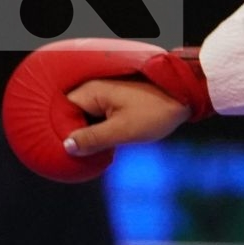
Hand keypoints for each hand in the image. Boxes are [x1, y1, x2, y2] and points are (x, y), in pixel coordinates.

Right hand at [63, 79, 188, 156]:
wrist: (185, 97)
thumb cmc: (156, 112)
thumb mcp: (123, 130)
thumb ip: (93, 139)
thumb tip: (67, 147)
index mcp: (92, 92)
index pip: (60, 111)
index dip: (58, 131)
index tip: (61, 151)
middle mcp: (94, 89)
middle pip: (69, 113)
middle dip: (69, 132)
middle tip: (71, 156)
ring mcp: (105, 94)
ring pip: (83, 115)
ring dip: (83, 132)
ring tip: (82, 154)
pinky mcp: (115, 100)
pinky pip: (96, 116)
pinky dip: (95, 129)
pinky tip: (98, 146)